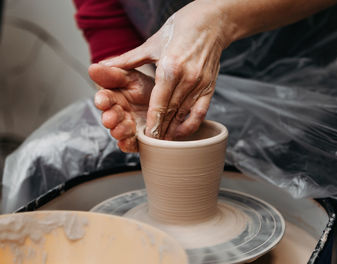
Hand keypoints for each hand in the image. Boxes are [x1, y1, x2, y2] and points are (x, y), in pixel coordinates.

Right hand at [89, 64, 153, 151]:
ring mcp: (129, 127)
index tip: (102, 101)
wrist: (172, 100)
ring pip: (120, 131)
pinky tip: (126, 142)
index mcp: (114, 97)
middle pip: (110, 117)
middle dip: (110, 118)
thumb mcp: (133, 77)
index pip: (105, 98)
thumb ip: (114, 75)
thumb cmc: (150, 88)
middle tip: (110, 118)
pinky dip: (128, 144)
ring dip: (119, 131)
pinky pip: (131, 144)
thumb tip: (93, 68)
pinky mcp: (139, 139)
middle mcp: (119, 113)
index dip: (103, 100)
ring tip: (121, 128)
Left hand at [100, 1, 230, 139]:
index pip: (159, 102)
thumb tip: (101, 67)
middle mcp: (187, 77)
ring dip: (173, 130)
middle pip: (171, 112)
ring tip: (163, 143)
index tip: (146, 138)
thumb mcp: (152, 43)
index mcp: (170, 66)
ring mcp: (200, 83)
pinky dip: (191, 124)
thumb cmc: (180, 29)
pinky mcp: (210, 86)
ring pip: (184, 114)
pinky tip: (181, 132)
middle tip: (151, 145)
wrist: (211, 21)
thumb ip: (127, 60)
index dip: (153, 123)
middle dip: (160, 131)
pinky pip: (201, 111)